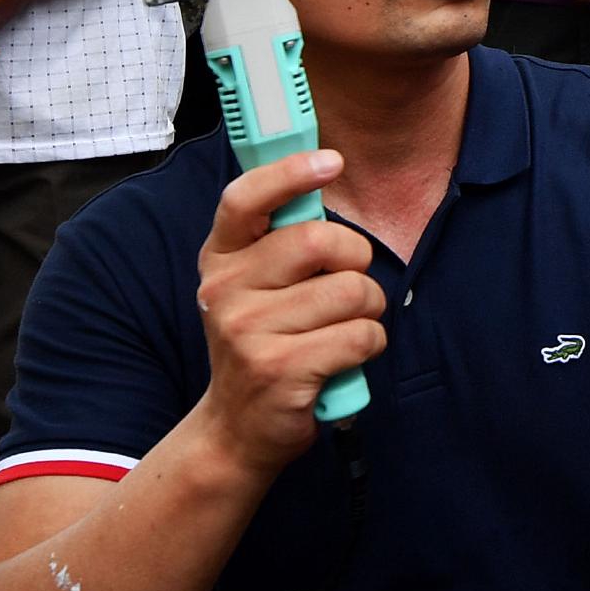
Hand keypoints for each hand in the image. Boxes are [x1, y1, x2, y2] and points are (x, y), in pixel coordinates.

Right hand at [194, 150, 387, 477]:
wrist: (236, 428)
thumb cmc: (261, 343)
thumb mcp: (251, 287)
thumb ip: (277, 241)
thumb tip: (321, 172)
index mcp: (219, 259)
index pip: (245, 198)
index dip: (290, 173)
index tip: (331, 161)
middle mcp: (226, 290)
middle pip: (318, 241)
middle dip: (357, 258)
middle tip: (352, 281)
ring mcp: (249, 331)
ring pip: (351, 292)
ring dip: (369, 309)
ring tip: (348, 326)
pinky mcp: (282, 369)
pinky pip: (360, 336)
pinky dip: (370, 344)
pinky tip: (347, 356)